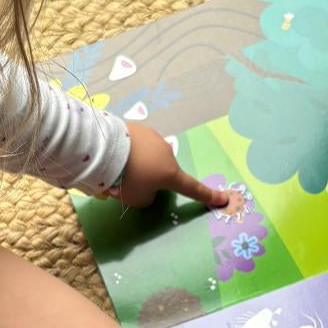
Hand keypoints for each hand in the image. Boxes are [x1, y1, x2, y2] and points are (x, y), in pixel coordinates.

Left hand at [113, 122, 230, 209]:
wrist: (104, 148)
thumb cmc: (124, 179)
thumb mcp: (137, 199)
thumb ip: (148, 197)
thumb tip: (148, 186)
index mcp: (170, 174)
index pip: (193, 189)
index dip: (208, 196)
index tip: (222, 199)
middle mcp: (167, 153)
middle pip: (162, 171)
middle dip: (149, 178)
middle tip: (125, 185)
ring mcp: (154, 138)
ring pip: (149, 157)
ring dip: (137, 164)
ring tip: (115, 169)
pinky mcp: (139, 128)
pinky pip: (137, 146)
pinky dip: (129, 152)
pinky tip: (114, 155)